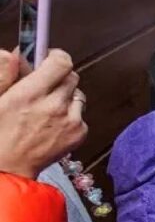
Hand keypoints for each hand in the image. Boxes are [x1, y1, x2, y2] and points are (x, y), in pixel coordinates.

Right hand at [0, 49, 85, 178]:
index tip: (48, 58)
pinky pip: (81, 114)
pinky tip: (53, 124)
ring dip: (66, 96)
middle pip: (72, 76)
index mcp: (30, 94)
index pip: (61, 62)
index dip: (56, 56)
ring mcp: (70, 121)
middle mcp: (54, 106)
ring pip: (78, 95)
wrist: (8, 167)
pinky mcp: (79, 134)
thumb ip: (5, 74)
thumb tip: (14, 53)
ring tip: (47, 108)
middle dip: (59, 77)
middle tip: (44, 86)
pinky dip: (70, 115)